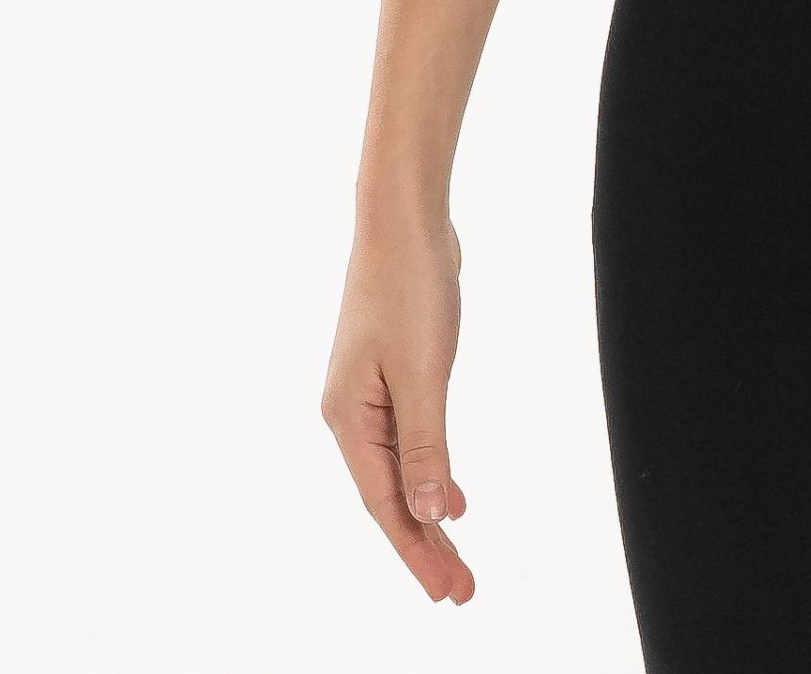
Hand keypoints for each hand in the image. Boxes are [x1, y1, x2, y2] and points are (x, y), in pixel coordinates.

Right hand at [321, 207, 475, 604]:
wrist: (403, 219)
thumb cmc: (409, 287)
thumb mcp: (423, 372)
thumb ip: (426, 445)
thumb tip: (430, 513)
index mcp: (348, 418)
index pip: (385, 504)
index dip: (416, 550)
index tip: (446, 592)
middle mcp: (351, 414)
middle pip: (390, 495)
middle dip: (425, 545)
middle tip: (462, 590)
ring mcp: (369, 394)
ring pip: (400, 471)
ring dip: (429, 513)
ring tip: (457, 557)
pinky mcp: (391, 374)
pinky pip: (409, 441)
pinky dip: (430, 472)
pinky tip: (451, 496)